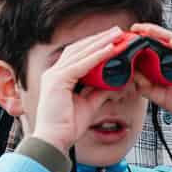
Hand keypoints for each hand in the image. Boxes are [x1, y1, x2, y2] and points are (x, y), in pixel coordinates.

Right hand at [33, 27, 128, 154]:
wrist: (53, 141)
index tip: (112, 40)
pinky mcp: (58, 80)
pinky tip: (110, 49)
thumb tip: (114, 83)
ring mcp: (54, 75)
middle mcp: (54, 72)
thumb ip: (99, 92)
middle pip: (79, 48)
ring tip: (117, 35)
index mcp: (58, 77)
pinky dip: (97, 55)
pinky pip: (82, 64)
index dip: (95, 45)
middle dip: (99, 38)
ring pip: (81, 53)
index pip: (78, 55)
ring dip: (101, 42)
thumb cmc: (67, 126)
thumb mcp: (88, 105)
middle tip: (117, 31)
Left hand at [129, 23, 171, 142]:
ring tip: (148, 31)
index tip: (129, 36)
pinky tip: (171, 43)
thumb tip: (129, 73)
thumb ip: (146, 85)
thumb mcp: (161, 95)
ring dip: (163, 35)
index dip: (145, 39)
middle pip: (167, 39)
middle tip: (135, 28)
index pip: (159, 45)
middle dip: (151, 32)